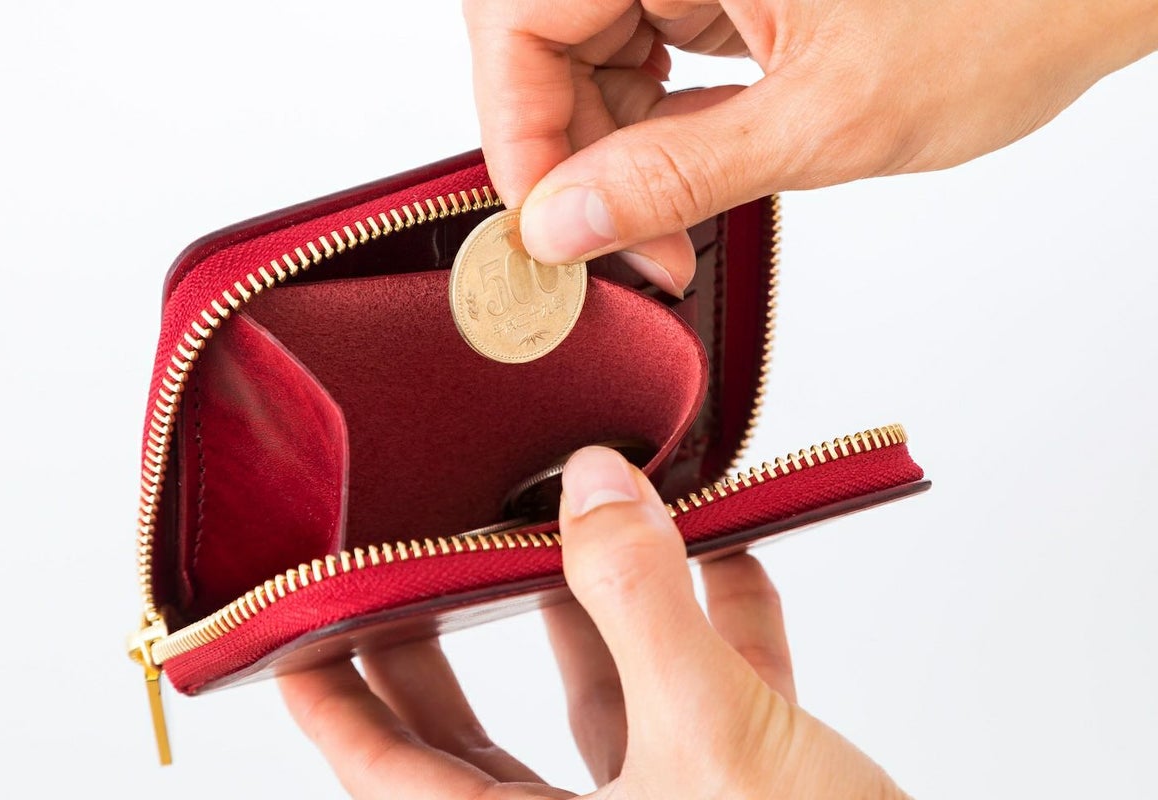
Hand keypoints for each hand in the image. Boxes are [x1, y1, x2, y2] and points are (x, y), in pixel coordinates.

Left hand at [279, 447, 907, 797]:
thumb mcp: (714, 741)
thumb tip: (595, 486)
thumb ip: (644, 603)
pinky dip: (717, 617)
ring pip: (598, 696)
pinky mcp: (743, 788)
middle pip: (476, 731)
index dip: (331, 693)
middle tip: (418, 549)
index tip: (290, 622)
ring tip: (573, 514)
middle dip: (451, 629)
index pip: (386, 770)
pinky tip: (730, 548)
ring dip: (598, 602)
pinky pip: (707, 689)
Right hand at [463, 0, 1157, 293]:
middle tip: (616, 241)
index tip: (546, 226)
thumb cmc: (1003, 6)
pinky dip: (655, 121)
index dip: (517, 132)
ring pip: (587, 52)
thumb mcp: (822, 120)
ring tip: (670, 218)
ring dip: (611, 146)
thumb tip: (563, 225)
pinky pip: (643, 50)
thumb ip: (674, 176)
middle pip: (542, 37)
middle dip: (568, 151)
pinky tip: (695, 162)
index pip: (518, 21)